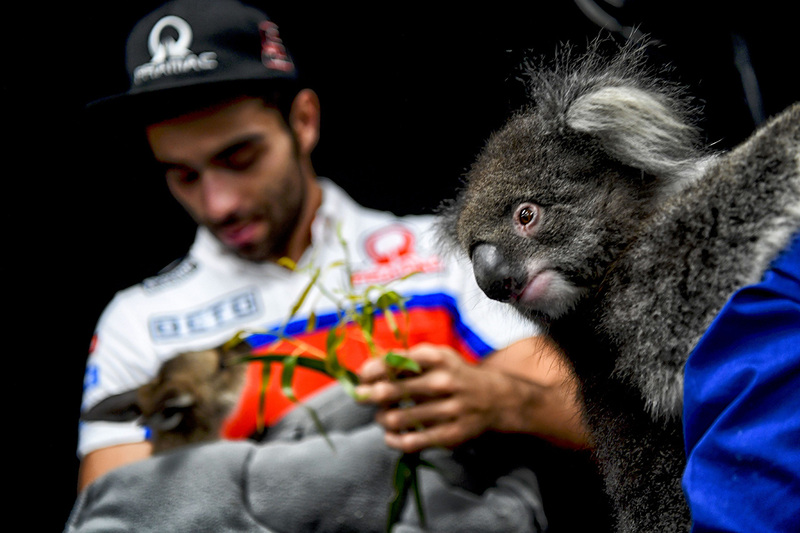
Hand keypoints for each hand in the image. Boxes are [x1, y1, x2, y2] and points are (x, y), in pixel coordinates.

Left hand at [356, 343, 528, 452]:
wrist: (496, 399)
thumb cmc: (455, 375)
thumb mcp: (436, 357)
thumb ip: (404, 360)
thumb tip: (365, 371)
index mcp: (437, 358)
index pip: (393, 363)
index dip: (371, 371)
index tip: (362, 377)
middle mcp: (443, 381)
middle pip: (390, 391)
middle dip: (368, 395)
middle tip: (361, 397)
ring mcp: (448, 409)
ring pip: (397, 419)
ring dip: (382, 418)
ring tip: (383, 416)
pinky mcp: (451, 435)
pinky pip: (411, 442)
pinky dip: (393, 440)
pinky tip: (391, 435)